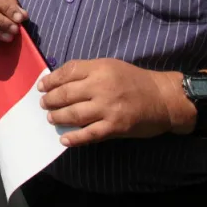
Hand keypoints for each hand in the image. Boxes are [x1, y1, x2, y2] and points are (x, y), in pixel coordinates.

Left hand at [38, 58, 191, 146]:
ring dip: (58, 117)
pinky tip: (64, 139)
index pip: (67, 72)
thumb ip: (88, 72)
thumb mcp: (111, 66)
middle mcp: (101, 86)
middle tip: (44, 104)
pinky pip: (89, 134)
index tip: (42, 87)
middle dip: (50, 100)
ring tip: (51, 118)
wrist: (164, 98)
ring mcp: (108, 108)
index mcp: (100, 68)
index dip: (51, 80)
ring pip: (73, 114)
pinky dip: (74, 138)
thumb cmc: (136, 81)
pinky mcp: (115, 126)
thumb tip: (61, 82)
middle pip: (66, 94)